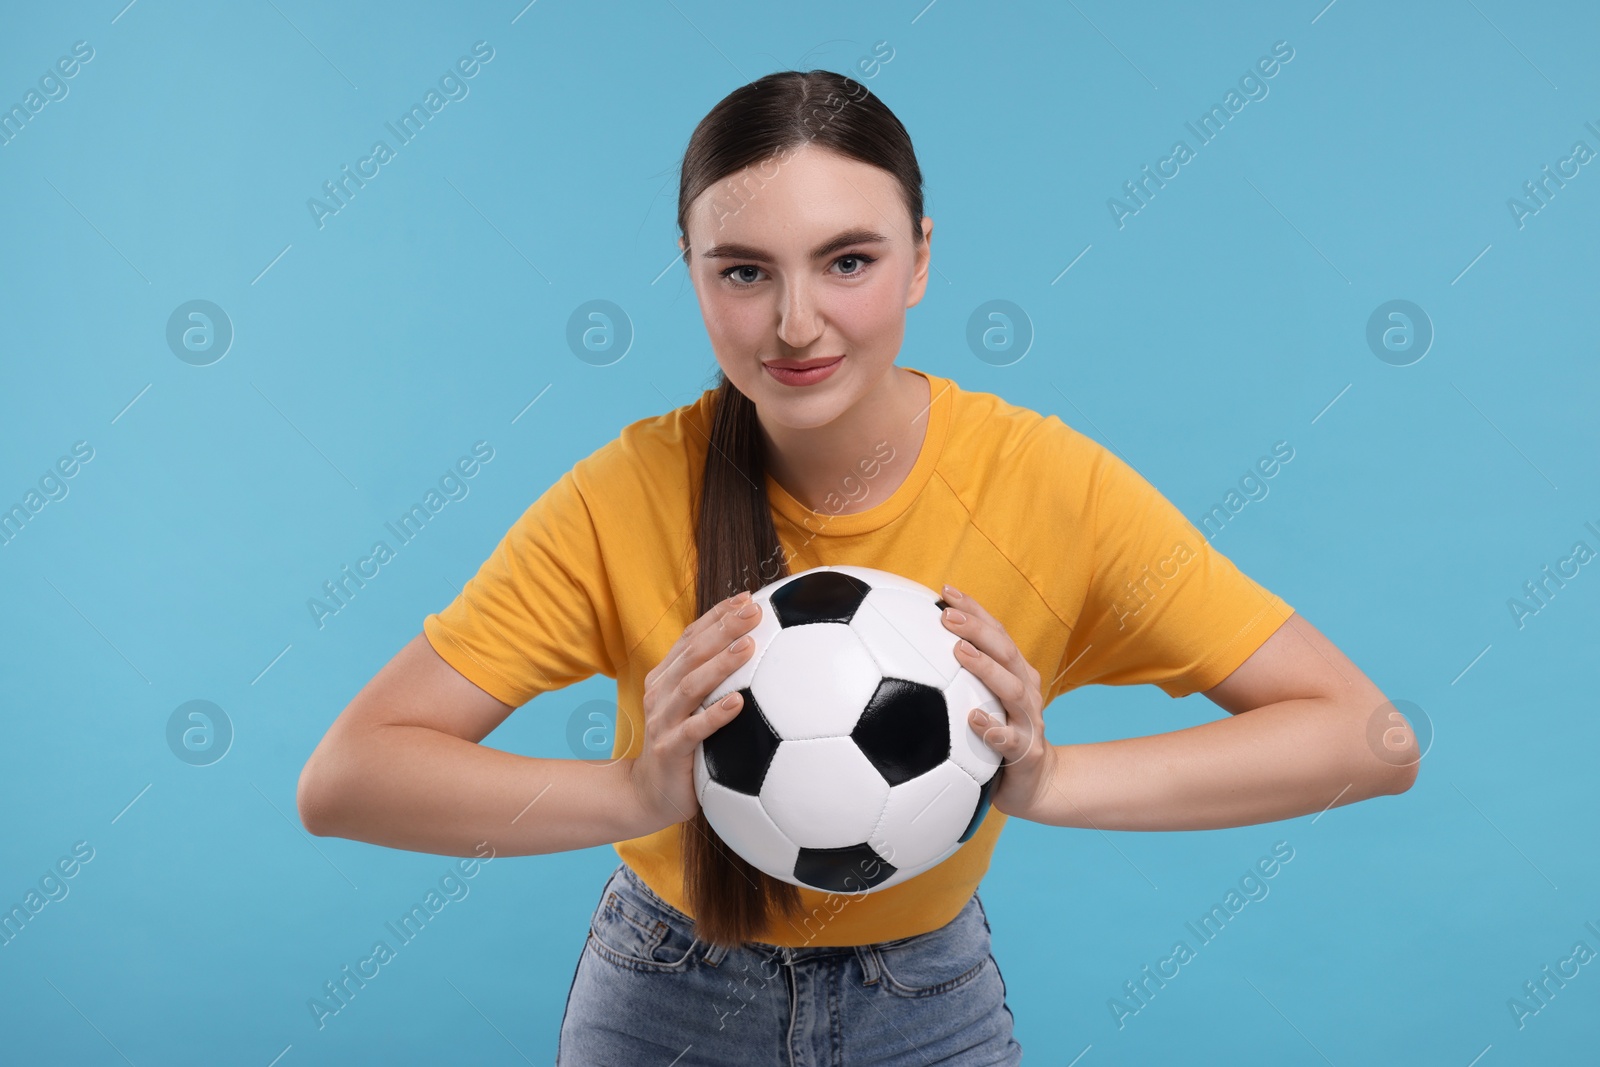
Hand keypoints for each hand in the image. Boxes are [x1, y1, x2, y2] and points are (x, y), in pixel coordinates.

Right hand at [628, 591, 762, 833]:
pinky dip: (716, 714)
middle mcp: (660, 693)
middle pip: (692, 653)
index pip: (690, 637)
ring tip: (748, 646)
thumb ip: (713, 682)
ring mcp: (662, 720)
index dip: (716, 615)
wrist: (649, 794)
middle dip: (723, 628)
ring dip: (720, 664)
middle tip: (754, 611)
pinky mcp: (669, 749)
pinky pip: (694, 729)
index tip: (746, 597)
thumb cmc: (682, 747)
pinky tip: (739, 702)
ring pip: (691, 685)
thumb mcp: (692, 709)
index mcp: (666, 677)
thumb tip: (757, 653)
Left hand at [939, 583, 1057, 820]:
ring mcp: (1029, 721)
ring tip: (960, 652)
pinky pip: (1011, 740)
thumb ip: (955, 679)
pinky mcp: (1027, 753)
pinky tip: (973, 719)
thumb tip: (908, 651)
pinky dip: (993, 728)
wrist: (1035, 784)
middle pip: (1006, 652)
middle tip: (947, 616)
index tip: (947, 590)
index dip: (975, 610)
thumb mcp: (980, 702)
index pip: (997, 634)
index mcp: (1014, 674)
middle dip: (979, 629)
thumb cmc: (999, 736)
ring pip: (1012, 689)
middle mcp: (1025, 691)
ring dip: (986, 668)